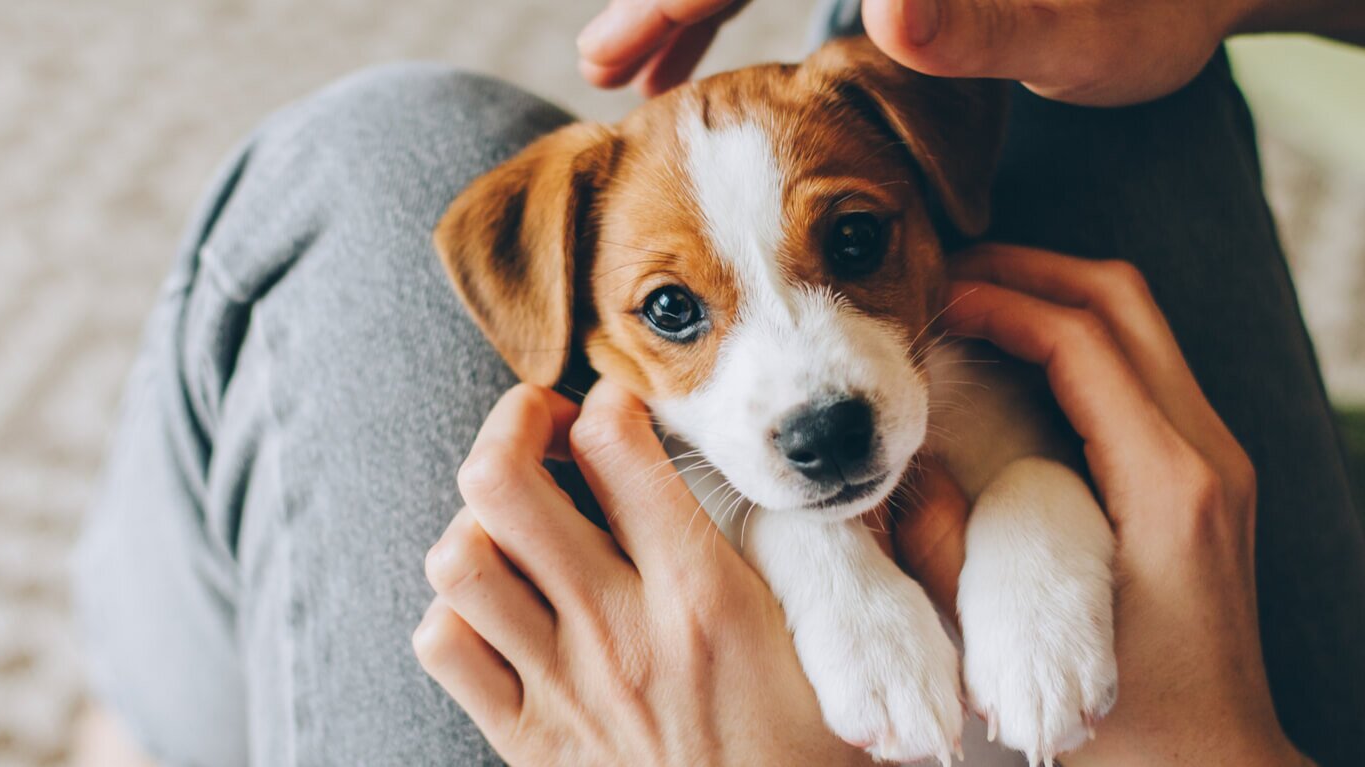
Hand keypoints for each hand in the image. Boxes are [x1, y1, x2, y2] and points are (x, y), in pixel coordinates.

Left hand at [411, 380, 965, 765]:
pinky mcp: (529, 739)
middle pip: (505, 481)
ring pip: (461, 558)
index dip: (610, 402)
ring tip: (517, 518)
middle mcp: (620, 629)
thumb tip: (918, 484)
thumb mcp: (851, 657)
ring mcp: (564, 685)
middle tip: (542, 423)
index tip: (624, 409)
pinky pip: (447, 646)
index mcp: (705, 596)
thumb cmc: (816, 760)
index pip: (616, 444)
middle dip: (512, 423)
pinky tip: (503, 607)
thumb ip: (870, 562)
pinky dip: (458, 613)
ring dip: (479, 521)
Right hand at [577, 0, 1261, 105]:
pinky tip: (738, 69)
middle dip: (668, 2)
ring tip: (640, 70)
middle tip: (604, 70)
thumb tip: (890, 10)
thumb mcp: (1072, 36)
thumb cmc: (1153, 12)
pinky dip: (750, 9)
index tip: (611, 64)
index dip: (672, 2)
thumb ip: (980, 30)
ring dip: (698, 4)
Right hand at [931, 244, 1309, 764]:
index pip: (1083, 337)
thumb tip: (900, 465)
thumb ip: (948, 554)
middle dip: (1031, 269)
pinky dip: (1078, 342)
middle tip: (946, 274)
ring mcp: (1218, 462)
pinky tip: (1014, 364)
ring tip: (971, 303)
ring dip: (1055, 297)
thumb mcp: (1016, 646)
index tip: (931, 297)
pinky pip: (1144, 370)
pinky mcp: (1209, 478)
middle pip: (1123, 300)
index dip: (1000, 299)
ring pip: (1140, 324)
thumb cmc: (1130, 729)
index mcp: (1168, 485)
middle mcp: (1208, 455)